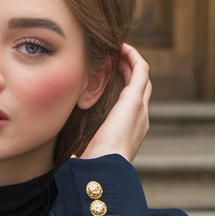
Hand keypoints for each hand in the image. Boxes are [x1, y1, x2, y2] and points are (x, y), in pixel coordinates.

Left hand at [81, 44, 150, 163]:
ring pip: (142, 76)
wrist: (105, 167)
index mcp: (131, 131)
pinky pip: (141, 70)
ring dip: (131, 61)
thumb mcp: (90, 155)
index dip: (123, 87)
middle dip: (129, 71)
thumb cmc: (94, 165)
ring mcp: (140, 107)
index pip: (132, 103)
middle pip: (140, 87)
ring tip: (119, 49)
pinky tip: (122, 48)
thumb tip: (72, 159)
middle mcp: (141, 118)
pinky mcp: (135, 99)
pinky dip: (133, 57)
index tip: (109, 76)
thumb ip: (85, 152)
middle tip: (115, 58)